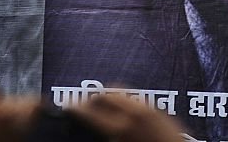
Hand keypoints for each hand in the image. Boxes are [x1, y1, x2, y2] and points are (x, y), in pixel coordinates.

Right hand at [70, 94, 186, 141]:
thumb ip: (101, 136)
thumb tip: (87, 131)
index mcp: (120, 127)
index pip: (88, 110)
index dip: (74, 108)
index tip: (68, 108)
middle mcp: (134, 113)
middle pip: (104, 94)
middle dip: (91, 99)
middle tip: (83, 108)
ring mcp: (149, 108)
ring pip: (121, 92)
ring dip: (109, 98)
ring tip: (102, 108)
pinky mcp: (160, 110)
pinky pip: (136, 98)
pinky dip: (125, 101)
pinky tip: (123, 113)